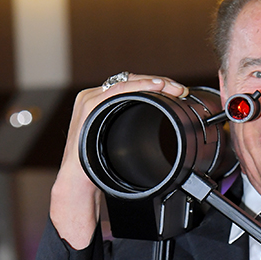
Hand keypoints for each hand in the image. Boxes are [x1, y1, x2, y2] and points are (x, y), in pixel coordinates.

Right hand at [50, 74, 187, 249]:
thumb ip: (134, 130)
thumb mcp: (123, 144)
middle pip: (133, 80)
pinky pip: (117, 89)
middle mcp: (96, 97)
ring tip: (171, 86)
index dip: (156, 85)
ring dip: (152, 82)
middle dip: (159, 83)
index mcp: (103, 103)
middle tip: (179, 89)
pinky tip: (155, 86)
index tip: (176, 91)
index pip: (133, 85)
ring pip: (127, 81)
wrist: (81, 179)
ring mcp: (91, 98)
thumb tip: (164, 130)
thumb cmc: (100, 165)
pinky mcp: (89, 104)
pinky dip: (138, 86)